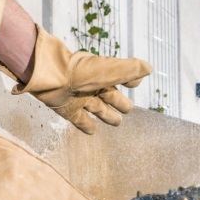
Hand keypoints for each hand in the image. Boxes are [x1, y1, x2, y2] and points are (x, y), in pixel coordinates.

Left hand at [0, 25, 151, 134]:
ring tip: (116, 122)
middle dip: (120, 103)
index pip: (121, 77)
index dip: (130, 80)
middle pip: (111, 97)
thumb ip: (130, 69)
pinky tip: (93, 131)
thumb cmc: (81, 72)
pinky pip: (80, 121)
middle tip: (127, 110)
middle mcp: (92, 87)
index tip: (135, 83)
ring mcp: (80, 99)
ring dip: (108, 116)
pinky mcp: (68, 110)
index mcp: (104, 75)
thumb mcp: (109, 70)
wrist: (50, 77)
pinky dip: (87, 126)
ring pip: (98, 109)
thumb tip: (149, 68)